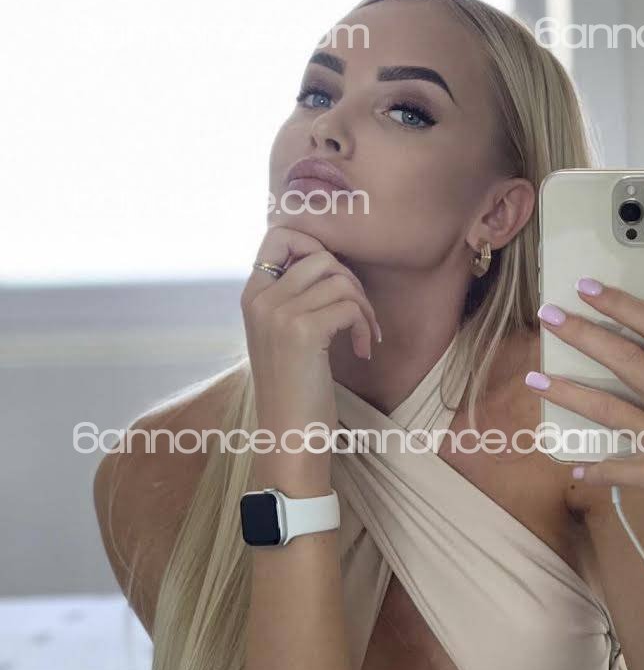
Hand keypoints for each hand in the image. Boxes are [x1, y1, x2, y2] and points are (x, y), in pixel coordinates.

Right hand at [241, 226, 380, 493]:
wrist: (289, 435)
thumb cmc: (295, 389)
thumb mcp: (284, 336)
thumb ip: (294, 298)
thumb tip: (328, 262)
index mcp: (252, 295)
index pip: (279, 234)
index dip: (316, 244)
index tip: (337, 279)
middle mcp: (260, 298)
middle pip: (320, 255)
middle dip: (351, 282)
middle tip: (359, 316)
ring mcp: (278, 313)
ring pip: (339, 278)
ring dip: (363, 306)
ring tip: (364, 335)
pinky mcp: (302, 331)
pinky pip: (349, 305)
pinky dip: (364, 326)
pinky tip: (362, 350)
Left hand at [527, 278, 643, 599]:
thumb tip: (634, 361)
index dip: (622, 305)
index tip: (589, 288)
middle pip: (626, 359)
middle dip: (581, 334)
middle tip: (547, 316)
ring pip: (608, 408)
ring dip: (566, 391)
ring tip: (535, 378)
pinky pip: (614, 467)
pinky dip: (593, 467)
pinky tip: (575, 465)